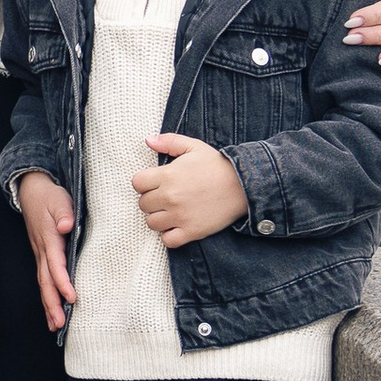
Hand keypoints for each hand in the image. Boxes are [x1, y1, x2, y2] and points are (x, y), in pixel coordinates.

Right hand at [17, 170, 77, 332]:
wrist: (31, 190)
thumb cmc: (49, 196)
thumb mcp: (59, 199)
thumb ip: (64, 212)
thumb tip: (65, 226)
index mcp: (48, 239)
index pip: (55, 264)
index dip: (63, 282)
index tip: (72, 297)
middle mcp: (41, 250)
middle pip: (45, 281)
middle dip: (52, 304)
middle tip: (59, 324)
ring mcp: (39, 254)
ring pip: (43, 283)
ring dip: (48, 305)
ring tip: (55, 326)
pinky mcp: (41, 255)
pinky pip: (43, 279)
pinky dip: (47, 296)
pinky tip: (52, 310)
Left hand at [134, 134, 249, 249]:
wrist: (243, 185)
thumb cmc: (217, 165)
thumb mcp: (193, 146)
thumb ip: (169, 141)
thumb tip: (148, 140)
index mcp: (168, 175)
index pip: (137, 183)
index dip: (144, 183)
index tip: (155, 183)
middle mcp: (170, 197)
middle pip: (143, 204)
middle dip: (152, 200)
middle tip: (166, 197)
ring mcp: (180, 216)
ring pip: (152, 223)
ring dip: (158, 218)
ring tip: (171, 211)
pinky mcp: (191, 231)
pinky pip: (168, 240)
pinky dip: (170, 236)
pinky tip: (177, 226)